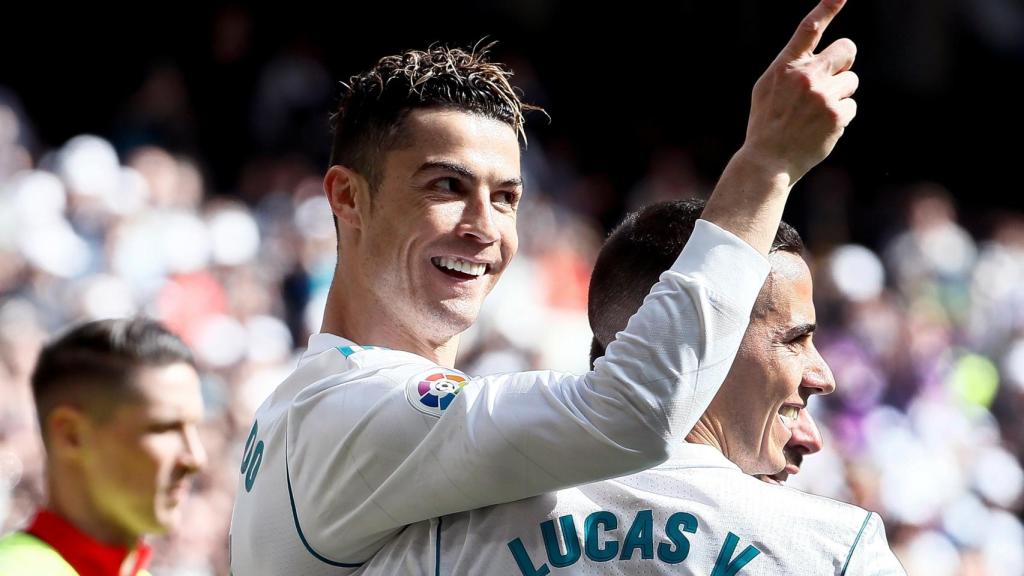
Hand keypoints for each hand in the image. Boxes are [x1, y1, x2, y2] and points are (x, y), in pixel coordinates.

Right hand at [742, 0, 857, 182]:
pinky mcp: (837, 114)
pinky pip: (851, 107)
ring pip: (851, 82)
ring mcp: (823, 95)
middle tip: (832, 80)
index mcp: (785, 67)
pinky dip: (840, 118)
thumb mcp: (768, 90)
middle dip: (844, 62)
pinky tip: (820, 129)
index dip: (827, 7)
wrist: (767, 161)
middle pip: (847, 49)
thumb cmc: (767, 124)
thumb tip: (824, 60)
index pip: (809, 28)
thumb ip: (793, 69)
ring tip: (816, 115)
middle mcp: (805, 76)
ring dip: (840, 95)